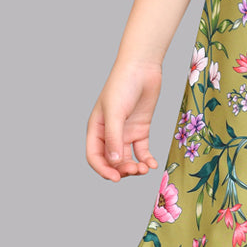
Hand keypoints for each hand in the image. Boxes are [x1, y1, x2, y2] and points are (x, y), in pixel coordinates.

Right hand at [86, 59, 162, 180]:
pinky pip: (141, 151)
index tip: (116, 178)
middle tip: (135, 171)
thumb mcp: (116, 113)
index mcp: (96, 129)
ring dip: (134, 167)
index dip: (103, 169)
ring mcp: (125, 132)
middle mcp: (109, 134)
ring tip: (144, 169)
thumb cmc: (123, 86)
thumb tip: (114, 162)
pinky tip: (152, 164)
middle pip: (112, 161)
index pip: (95, 157)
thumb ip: (114, 138)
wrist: (142, 68)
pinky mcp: (140, 129)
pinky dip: (146, 159)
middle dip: (122, 170)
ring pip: (127, 159)